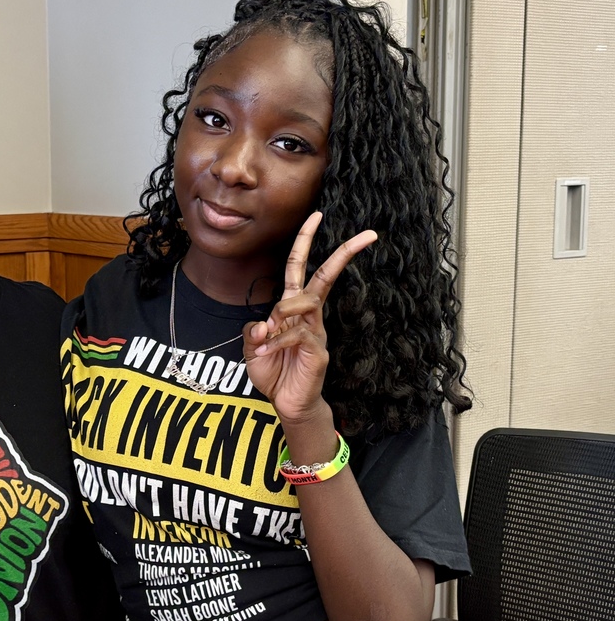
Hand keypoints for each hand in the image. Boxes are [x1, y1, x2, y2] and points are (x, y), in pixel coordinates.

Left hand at [243, 212, 376, 425]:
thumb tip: (264, 323)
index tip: (316, 215)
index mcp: (293, 309)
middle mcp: (309, 316)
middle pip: (324, 277)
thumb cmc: (274, 371)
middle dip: (342, 254)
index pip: (300, 269)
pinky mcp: (318, 352)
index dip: (305, 242)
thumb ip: (254, 331)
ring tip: (268, 334)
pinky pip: (297, 335)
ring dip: (284, 311)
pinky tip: (266, 353)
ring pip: (306, 302)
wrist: (287, 404)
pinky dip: (277, 342)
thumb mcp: (253, 348)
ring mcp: (316, 332)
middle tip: (366, 234)